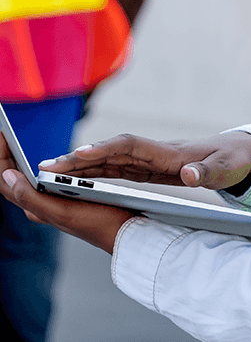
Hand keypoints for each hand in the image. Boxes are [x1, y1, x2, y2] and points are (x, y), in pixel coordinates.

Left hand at [0, 134, 132, 253]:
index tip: (2, 134)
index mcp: (34, 207)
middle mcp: (38, 207)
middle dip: (5, 155)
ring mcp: (49, 203)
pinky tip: (34, 157)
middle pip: (10, 179)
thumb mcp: (61, 211)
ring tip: (12, 141)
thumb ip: (30, 197)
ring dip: (15, 160)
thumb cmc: (98, 222)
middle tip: (4, 134)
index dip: (0, 156)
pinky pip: (36, 181)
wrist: (122, 232)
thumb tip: (8, 175)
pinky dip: (30, 166)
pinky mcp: (61, 199)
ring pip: (22, 180)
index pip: (5, 180)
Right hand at [39, 131, 250, 191]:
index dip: (104, 149)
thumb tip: (188, 174)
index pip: (130, 146)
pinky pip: (116, 169)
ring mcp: (149, 160)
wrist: (240, 152)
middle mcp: (154, 152)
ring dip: (80, 165)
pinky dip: (94, 172)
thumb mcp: (226, 168)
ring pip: (108, 160)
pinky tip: (75, 180)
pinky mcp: (149, 169)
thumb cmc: (233, 159)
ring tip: (48, 173)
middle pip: (110, 151)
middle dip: (79, 158)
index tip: (78, 155)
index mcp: (169, 152)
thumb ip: (208, 172)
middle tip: (45, 167)